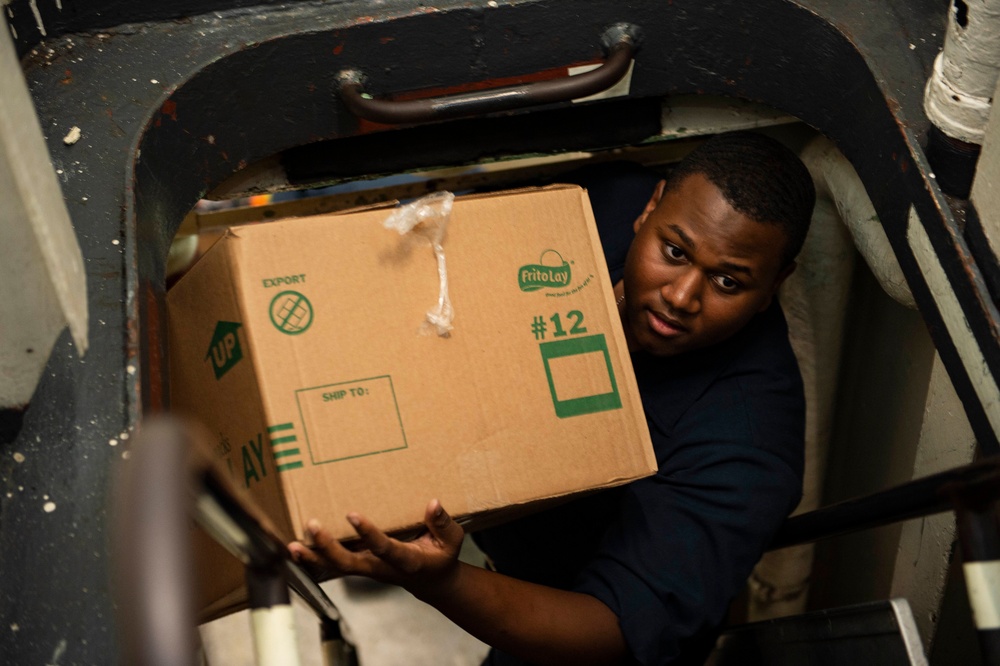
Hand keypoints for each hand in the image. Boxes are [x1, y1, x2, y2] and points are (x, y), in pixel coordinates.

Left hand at [287, 499, 464, 594]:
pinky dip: (313, 559)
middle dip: (329, 547)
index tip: (352, 514)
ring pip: (336, 567)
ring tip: (292, 545)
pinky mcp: (359, 566)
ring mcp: (368, 569)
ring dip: (314, 557)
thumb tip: (433, 503)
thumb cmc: (441, 555)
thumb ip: (443, 523)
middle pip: (350, 563)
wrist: (431, 580)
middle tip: (312, 527)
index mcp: (406, 561)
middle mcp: (382, 568)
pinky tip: (294, 549)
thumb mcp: (452, 541)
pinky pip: (332, 565)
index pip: (384, 548)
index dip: (368, 533)